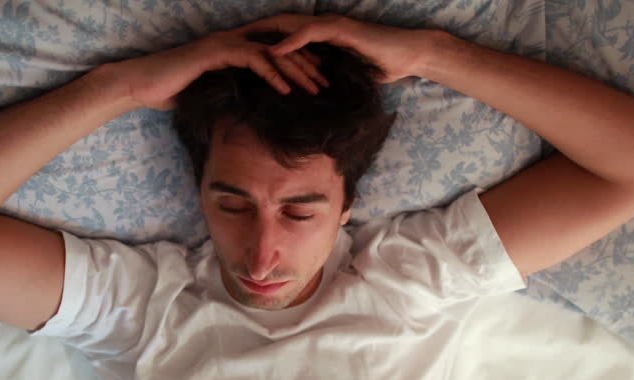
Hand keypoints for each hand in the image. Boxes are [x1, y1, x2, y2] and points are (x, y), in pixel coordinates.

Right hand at [115, 27, 329, 109]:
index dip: (298, 67)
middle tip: (327, 84)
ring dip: (296, 70)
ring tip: (316, 88)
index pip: (275, 54)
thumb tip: (248, 116)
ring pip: (272, 53)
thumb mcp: (210, 95)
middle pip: (280, 50)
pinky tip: (288, 90)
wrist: (143, 84)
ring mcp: (226, 44)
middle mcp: (234, 41)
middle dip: (307, 66)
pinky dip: (272, 74)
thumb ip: (230, 96)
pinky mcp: (218, 52)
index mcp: (235, 50)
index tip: (318, 84)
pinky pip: (253, 60)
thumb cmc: (172, 93)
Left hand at [243, 13, 442, 82]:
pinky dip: (290, 42)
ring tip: (240, 43)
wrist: (406, 55)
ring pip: (289, 26)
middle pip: (278, 26)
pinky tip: (273, 51)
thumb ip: (325, 80)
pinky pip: (310, 33)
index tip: (236, 51)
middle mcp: (321, 26)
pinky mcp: (340, 31)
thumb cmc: (379, 67)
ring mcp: (330, 26)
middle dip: (253, 33)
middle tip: (226, 42)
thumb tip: (308, 100)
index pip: (282, 35)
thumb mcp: (342, 77)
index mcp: (318, 36)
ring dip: (265, 34)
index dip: (259, 41)